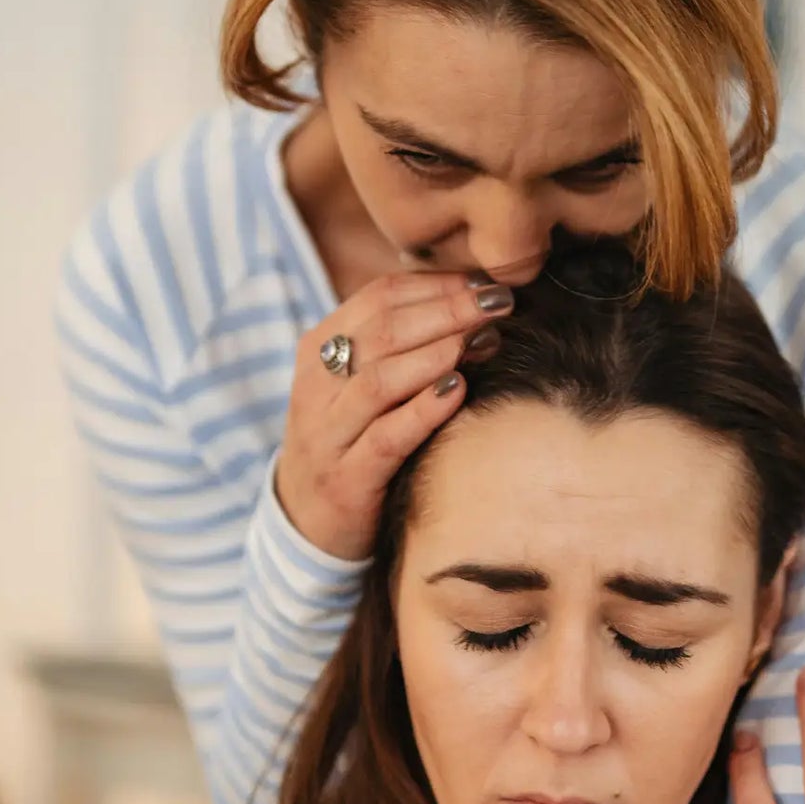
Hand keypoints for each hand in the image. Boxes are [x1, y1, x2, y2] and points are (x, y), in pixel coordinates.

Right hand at [277, 271, 513, 559]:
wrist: (307, 519)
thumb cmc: (353, 437)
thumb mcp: (361, 382)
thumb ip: (400, 343)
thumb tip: (474, 302)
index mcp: (319, 348)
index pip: (378, 297)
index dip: (437, 285)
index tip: (487, 283)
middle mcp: (316, 385)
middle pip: (383, 331)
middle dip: (447, 311)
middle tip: (498, 304)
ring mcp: (327, 433)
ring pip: (380, 380)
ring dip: (437, 354)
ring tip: (482, 340)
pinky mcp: (346, 479)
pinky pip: (385, 438)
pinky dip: (423, 411)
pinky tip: (458, 391)